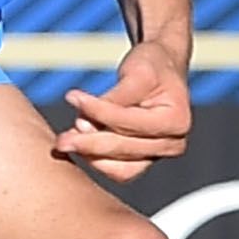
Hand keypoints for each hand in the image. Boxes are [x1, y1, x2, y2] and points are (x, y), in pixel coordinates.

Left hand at [57, 40, 193, 183]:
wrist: (160, 68)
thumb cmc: (151, 66)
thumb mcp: (136, 72)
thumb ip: (115, 98)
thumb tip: (85, 120)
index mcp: (177, 120)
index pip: (129, 122)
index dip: (98, 111)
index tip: (72, 96)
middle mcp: (173, 143)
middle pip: (123, 148)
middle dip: (89, 142)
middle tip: (61, 138)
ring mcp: (159, 155)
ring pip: (120, 167)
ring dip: (91, 154)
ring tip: (69, 138)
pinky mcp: (144, 161)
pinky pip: (118, 172)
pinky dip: (97, 161)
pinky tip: (80, 146)